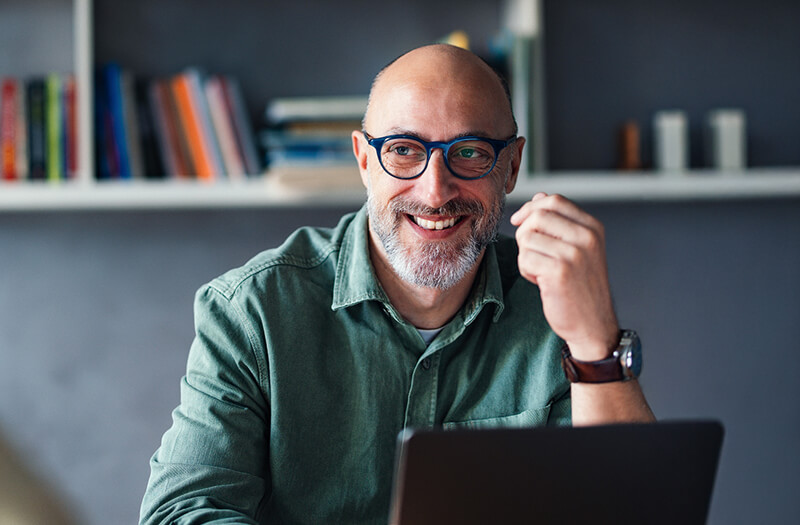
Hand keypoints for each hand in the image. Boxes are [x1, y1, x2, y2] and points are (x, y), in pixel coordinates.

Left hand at [510, 193, 618, 359]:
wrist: (593, 324)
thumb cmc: (580, 287)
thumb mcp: (578, 248)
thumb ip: (560, 222)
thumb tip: (539, 196)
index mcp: (592, 227)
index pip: (554, 200)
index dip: (531, 207)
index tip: (519, 221)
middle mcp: (586, 237)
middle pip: (537, 216)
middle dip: (525, 233)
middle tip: (531, 253)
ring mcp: (574, 254)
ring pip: (527, 237)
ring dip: (526, 255)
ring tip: (541, 270)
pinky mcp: (559, 271)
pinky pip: (525, 258)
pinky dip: (526, 270)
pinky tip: (540, 281)